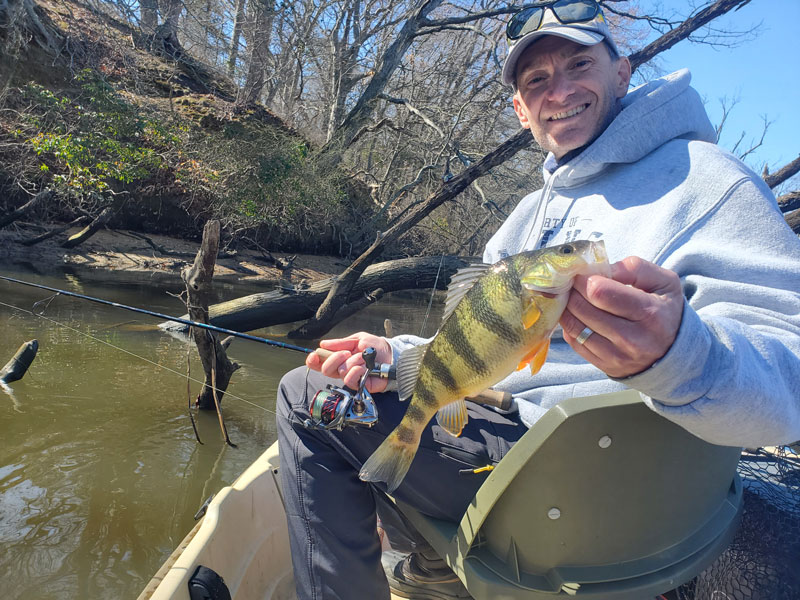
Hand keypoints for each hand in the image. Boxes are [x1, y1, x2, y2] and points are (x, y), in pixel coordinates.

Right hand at [305, 331, 392, 392]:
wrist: (392, 355)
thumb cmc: (376, 347)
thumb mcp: (358, 339)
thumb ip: (341, 342)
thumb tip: (324, 343)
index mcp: (339, 357)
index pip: (320, 362)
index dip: (313, 360)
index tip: (314, 355)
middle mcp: (342, 369)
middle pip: (326, 369)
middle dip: (334, 358)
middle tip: (346, 352)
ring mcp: (350, 377)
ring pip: (340, 372)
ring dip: (352, 362)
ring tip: (363, 358)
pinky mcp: (359, 385)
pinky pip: (350, 380)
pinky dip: (355, 371)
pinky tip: (364, 367)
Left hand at [559, 256, 683, 378]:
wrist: (674, 351)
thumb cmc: (664, 309)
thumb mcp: (664, 281)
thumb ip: (635, 268)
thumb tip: (602, 269)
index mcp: (649, 313)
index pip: (600, 292)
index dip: (584, 279)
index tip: (582, 273)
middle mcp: (633, 339)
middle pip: (582, 308)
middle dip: (573, 291)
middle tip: (574, 283)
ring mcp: (617, 356)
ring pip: (574, 326)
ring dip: (567, 307)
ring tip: (573, 297)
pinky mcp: (606, 366)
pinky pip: (574, 341)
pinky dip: (570, 325)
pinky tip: (578, 315)